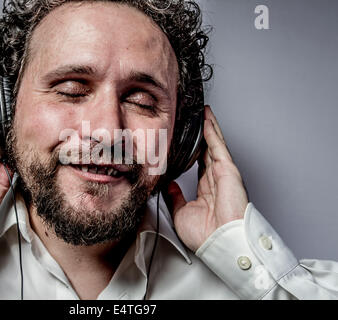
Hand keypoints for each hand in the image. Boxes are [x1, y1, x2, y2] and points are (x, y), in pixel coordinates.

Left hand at [166, 106, 248, 251]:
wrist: (220, 242)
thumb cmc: (206, 235)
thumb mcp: (181, 213)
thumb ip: (174, 197)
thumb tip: (168, 185)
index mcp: (207, 189)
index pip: (199, 164)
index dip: (192, 151)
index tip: (183, 141)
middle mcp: (216, 179)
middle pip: (207, 150)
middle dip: (199, 134)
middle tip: (191, 119)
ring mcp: (223, 172)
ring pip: (213, 143)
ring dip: (206, 127)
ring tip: (200, 111)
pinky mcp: (228, 168)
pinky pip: (217, 144)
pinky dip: (211, 129)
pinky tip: (206, 117)